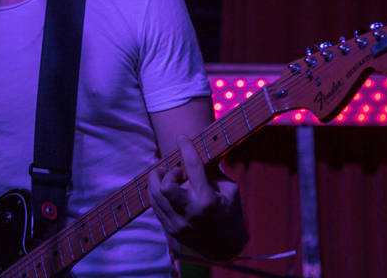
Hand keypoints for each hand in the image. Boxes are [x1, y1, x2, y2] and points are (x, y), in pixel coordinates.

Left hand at [148, 134, 247, 260]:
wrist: (227, 248)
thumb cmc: (231, 214)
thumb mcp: (230, 190)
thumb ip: (213, 171)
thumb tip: (201, 149)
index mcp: (207, 200)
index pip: (193, 167)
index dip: (186, 148)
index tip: (181, 138)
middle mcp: (190, 212)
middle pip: (165, 186)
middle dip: (165, 172)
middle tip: (173, 169)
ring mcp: (178, 224)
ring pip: (156, 196)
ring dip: (157, 181)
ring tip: (165, 176)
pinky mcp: (171, 230)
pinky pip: (156, 207)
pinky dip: (157, 194)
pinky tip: (164, 189)